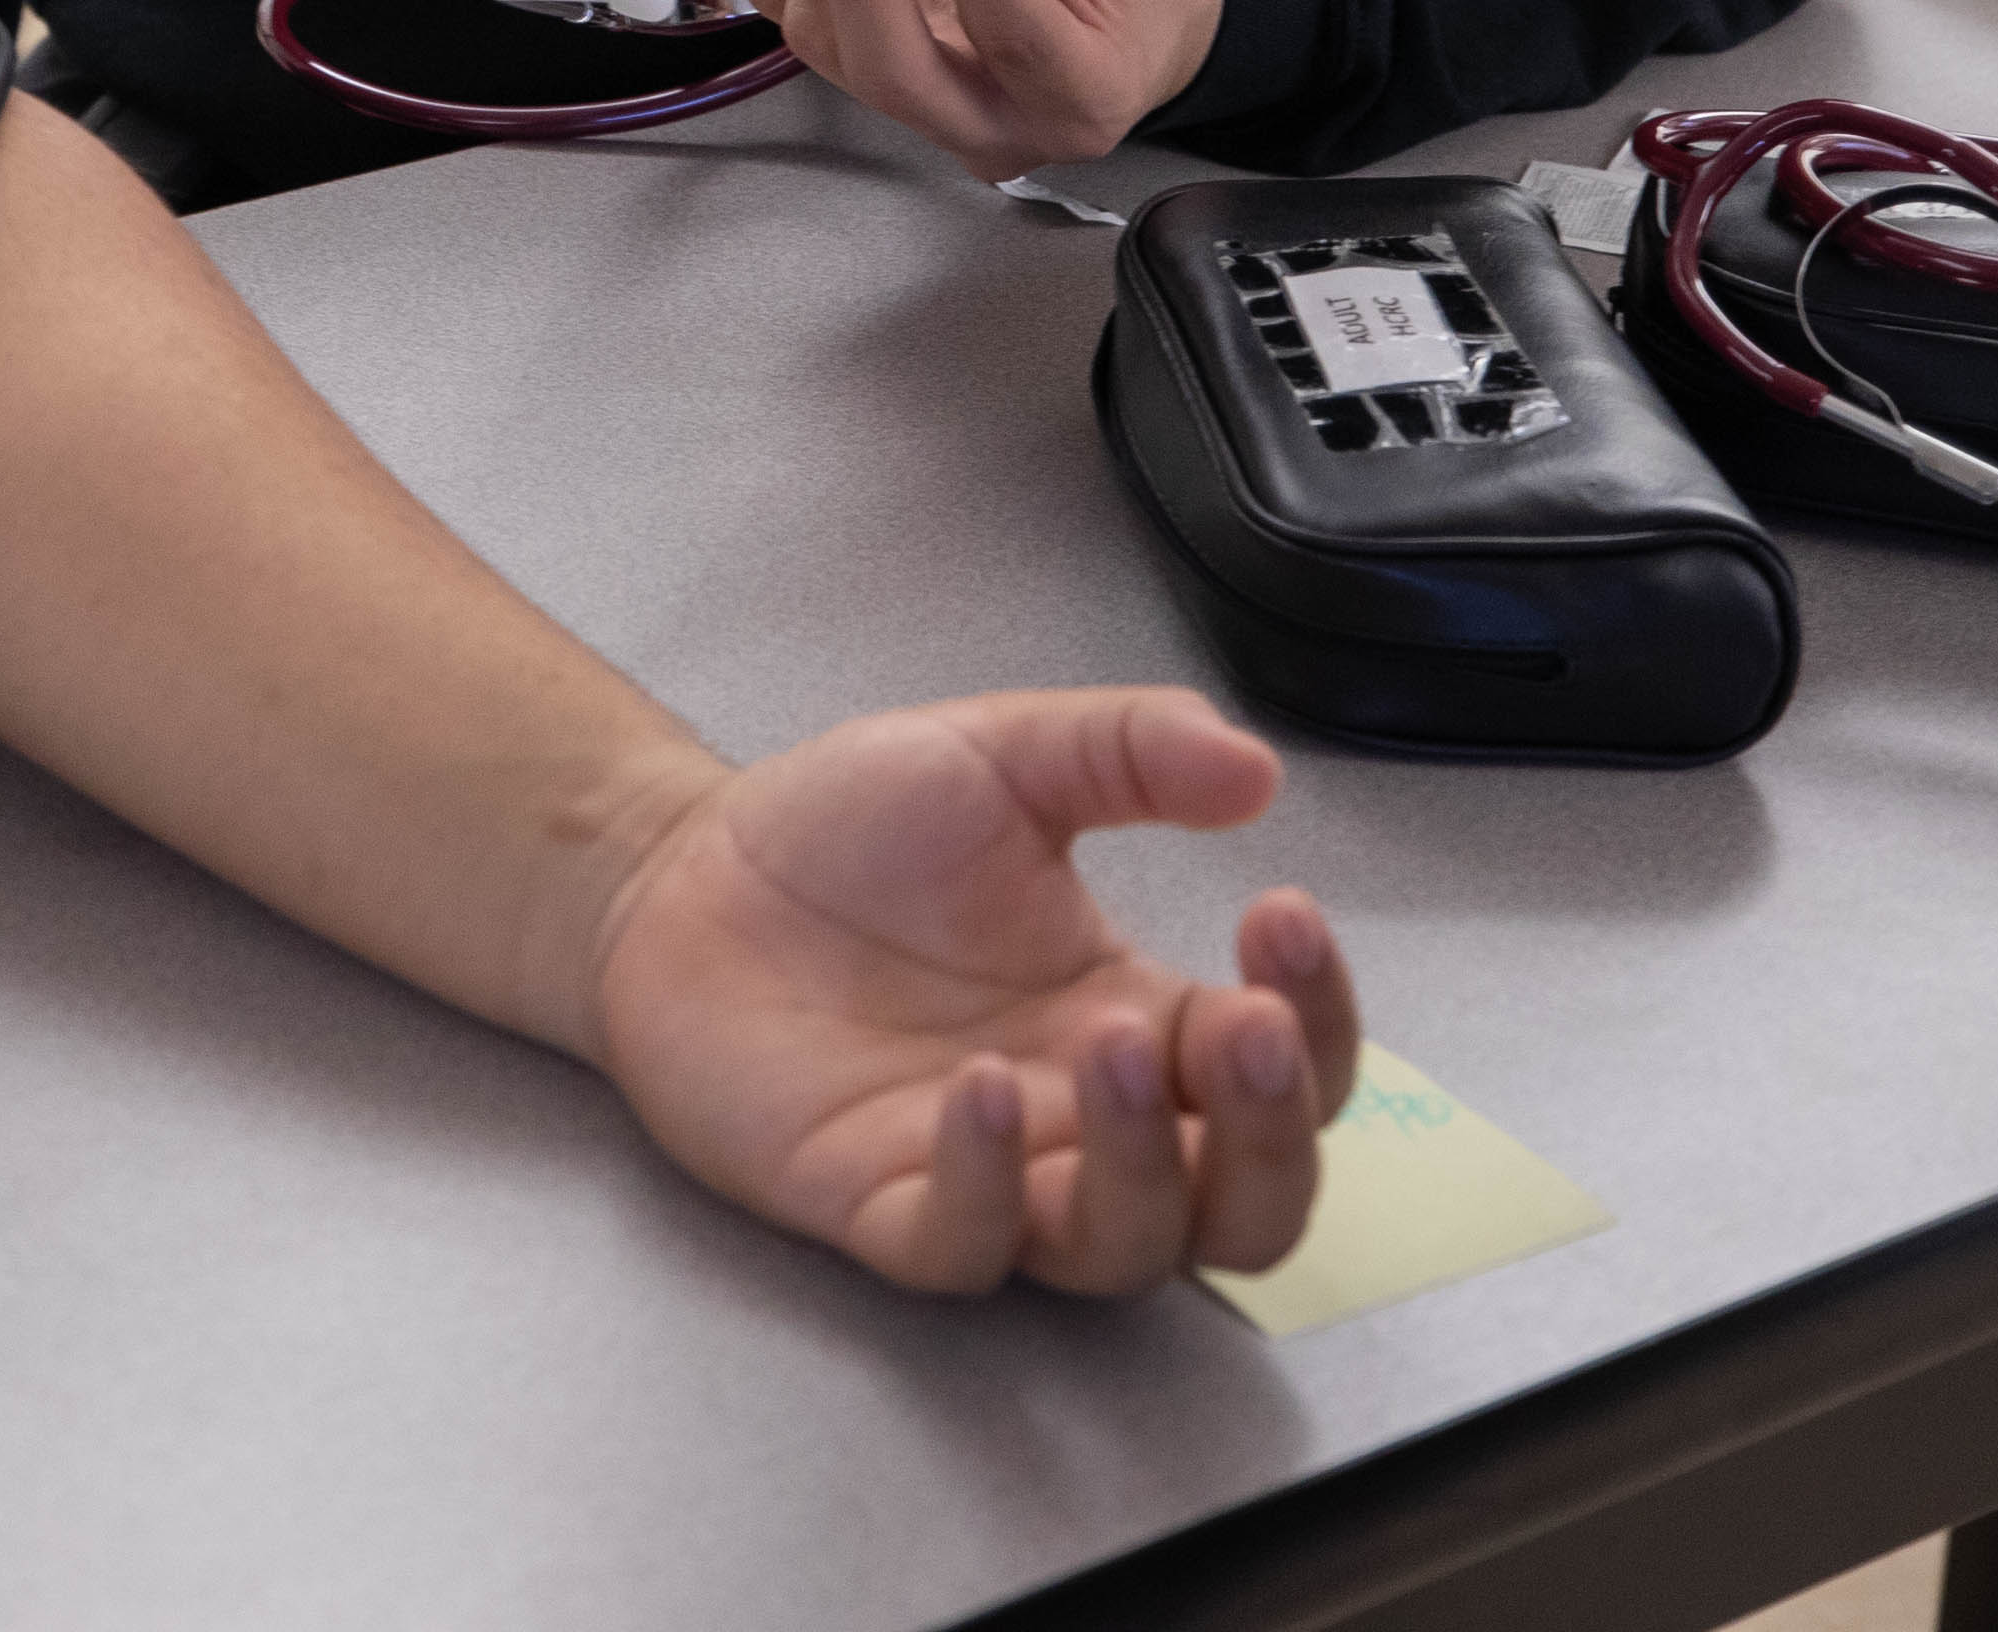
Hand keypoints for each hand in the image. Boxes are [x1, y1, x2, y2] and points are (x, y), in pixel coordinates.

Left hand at [578, 689, 1356, 1294]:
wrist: (678, 869)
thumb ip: (1130, 748)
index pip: (1289, 1068)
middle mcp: (1081, 1116)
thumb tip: (1256, 765)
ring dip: (1145, 1165)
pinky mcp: (876, 1202)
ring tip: (1114, 1044)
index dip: (1318, 1013)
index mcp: (1139, 1016)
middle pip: (1244, 1208)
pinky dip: (985, 1187)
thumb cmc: (848, 833)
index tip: (1282, 908)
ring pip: (1122, 1249)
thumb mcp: (1003, 754)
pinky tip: (977, 1088)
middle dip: (1273, 1135)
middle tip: (1253, 1028)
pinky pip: (962, 1247)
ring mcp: (986, 1172)